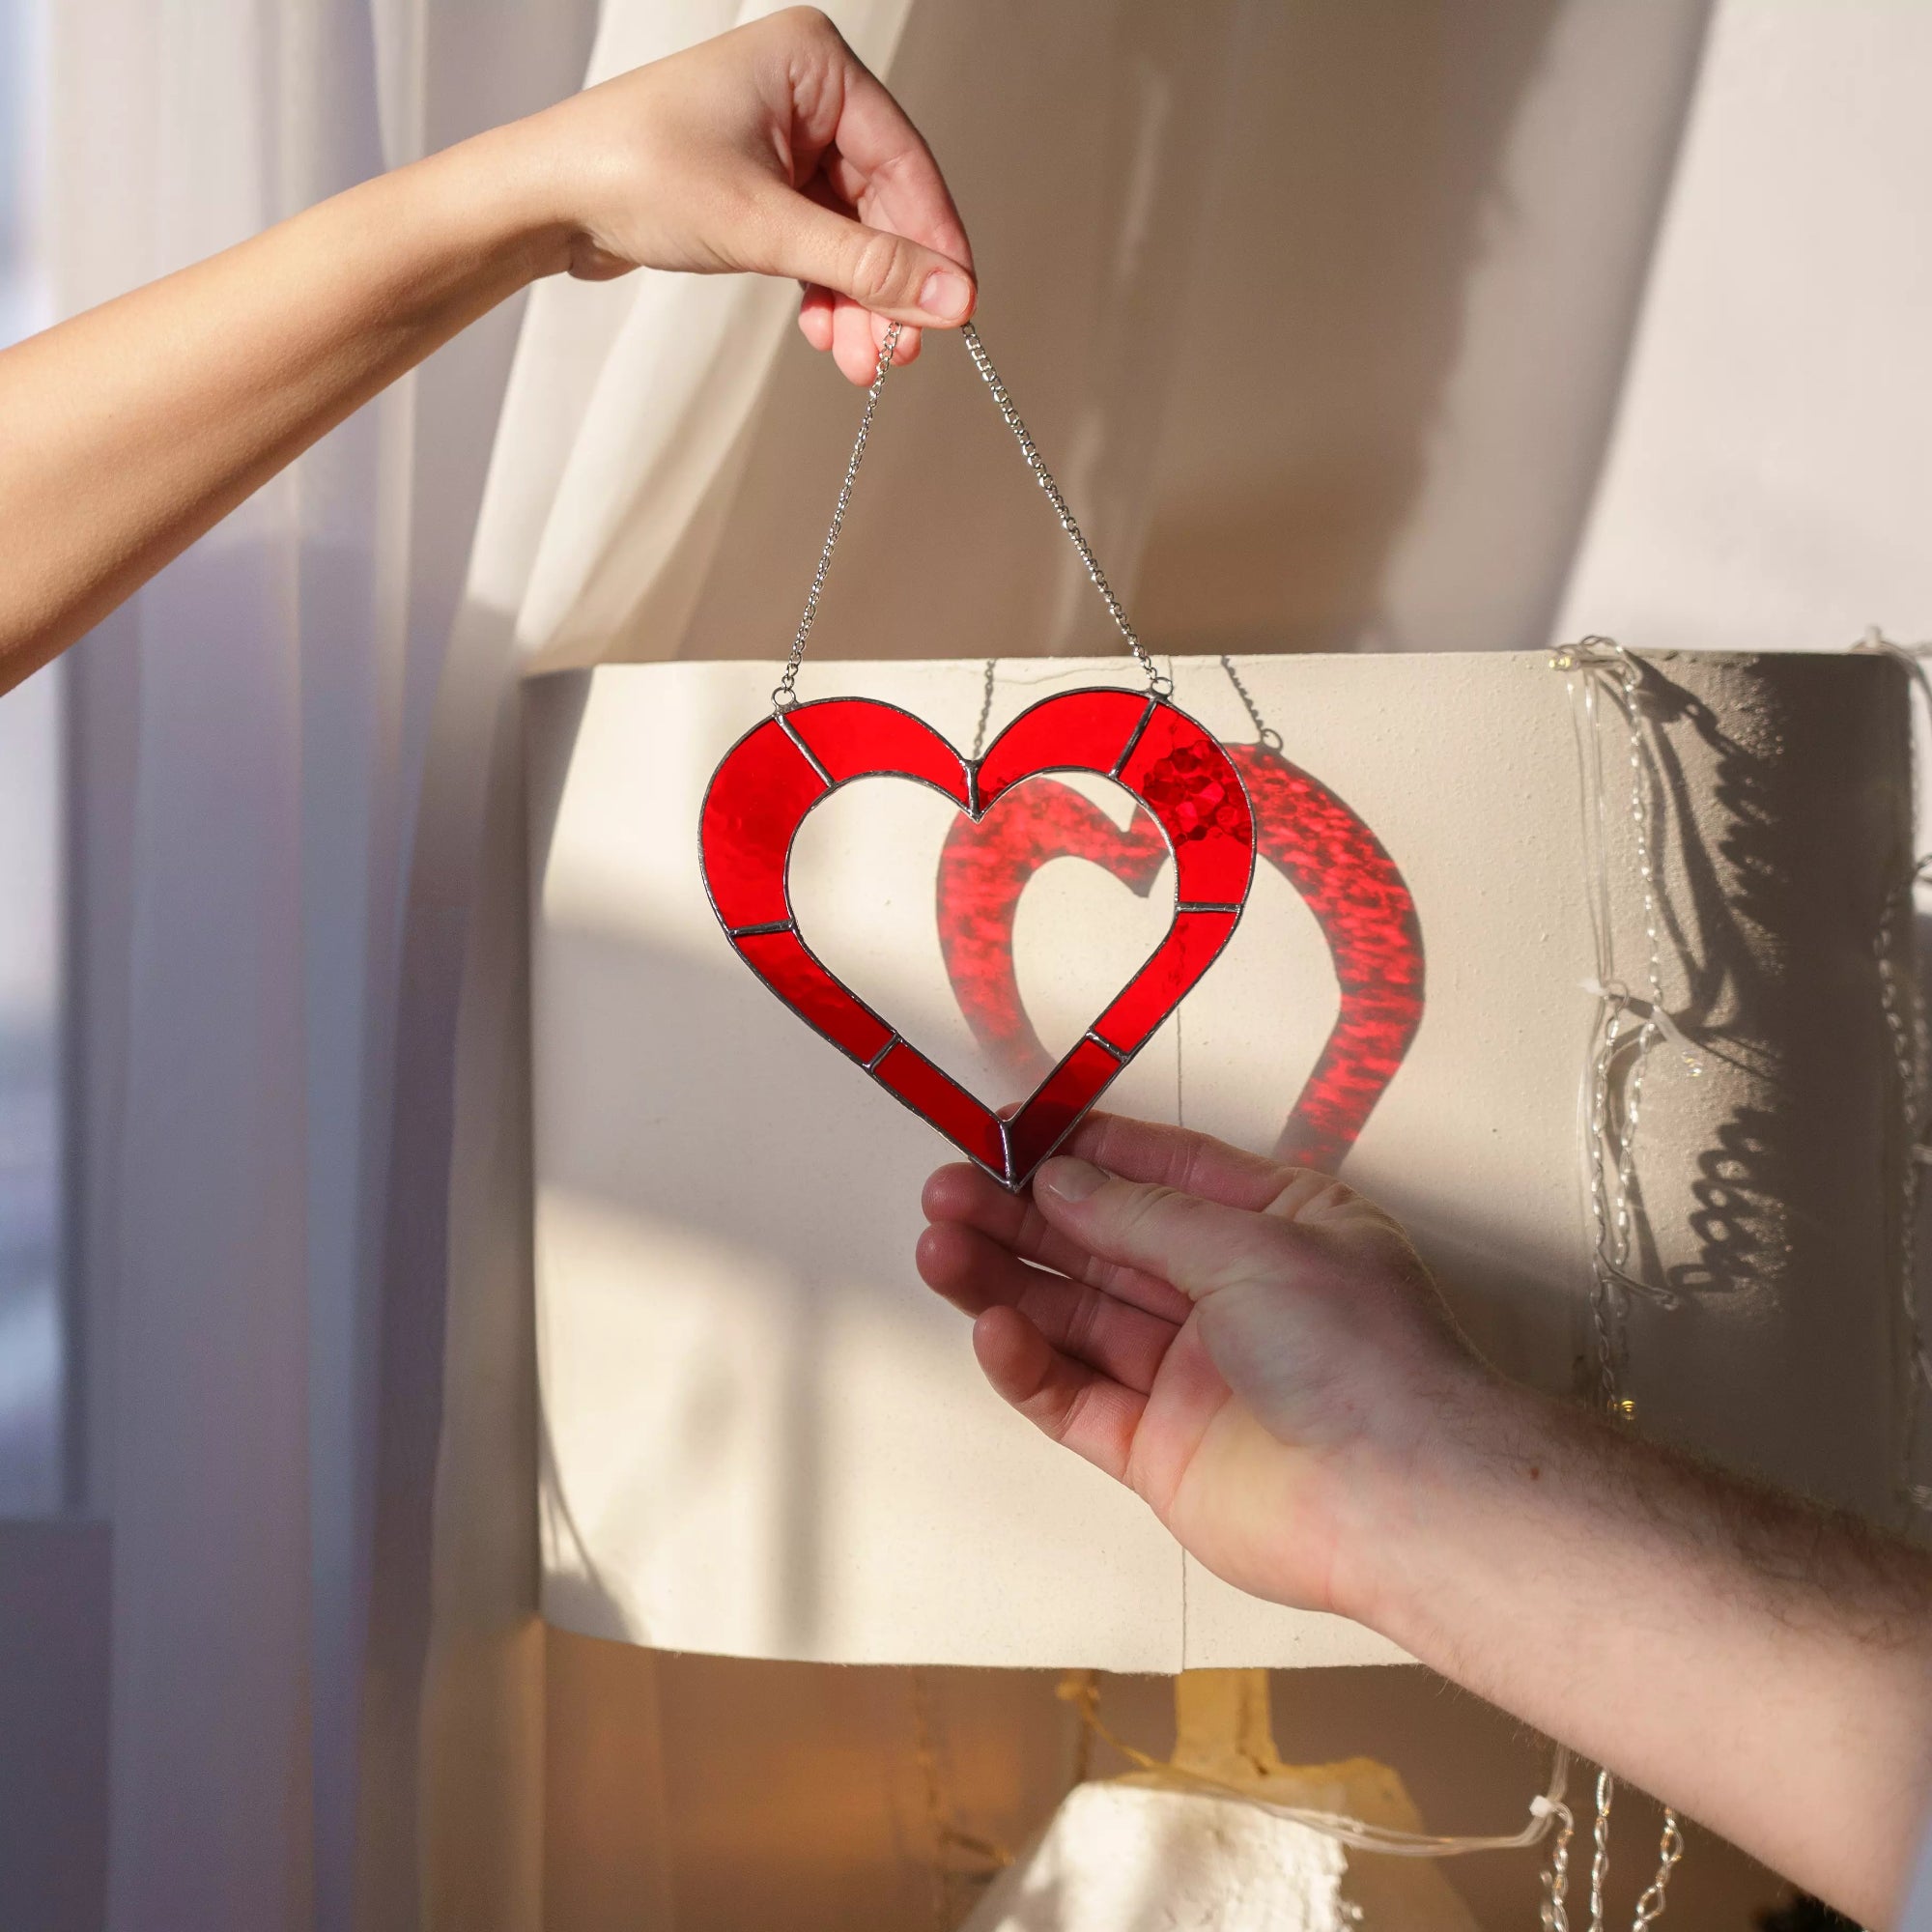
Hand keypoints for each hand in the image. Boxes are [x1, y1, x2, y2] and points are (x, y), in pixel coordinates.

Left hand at [523, 7, 974, 382]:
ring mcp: (783, 139)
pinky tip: (829, 336)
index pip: (905, 161)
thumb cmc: (634, 175)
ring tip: (861, 363)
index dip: (934, 244)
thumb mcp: (765, 227)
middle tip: (899, 355)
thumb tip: (952, 298)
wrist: (545, 199)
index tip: (957, 311)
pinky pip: (818, 242)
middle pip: (882, 204)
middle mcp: (805, 92)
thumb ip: (866, 265)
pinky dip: (827, 292)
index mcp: (814, 63)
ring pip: (852, 232)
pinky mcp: (761, 183)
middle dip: (889, 287)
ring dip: (860, 302)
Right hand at [917, 1113, 1488, 1620]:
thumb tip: (1063, 1179)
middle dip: (1021, 1214)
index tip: (1011, 1133)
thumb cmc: (1362, 1353)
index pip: (1161, 1172)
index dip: (1084, 1152)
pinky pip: (1074, 1395)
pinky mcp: (1156, 1448)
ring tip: (938, 1248)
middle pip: (1102, 1244)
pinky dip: (1028, 1361)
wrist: (1402, 1499)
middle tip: (948, 1191)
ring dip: (1005, 1280)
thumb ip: (1144, 1215)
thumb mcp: (1254, 1244)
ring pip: (1076, 1315)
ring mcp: (1189, 1374)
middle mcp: (1227, 1294)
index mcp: (1273, 1226)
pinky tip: (990, 1326)